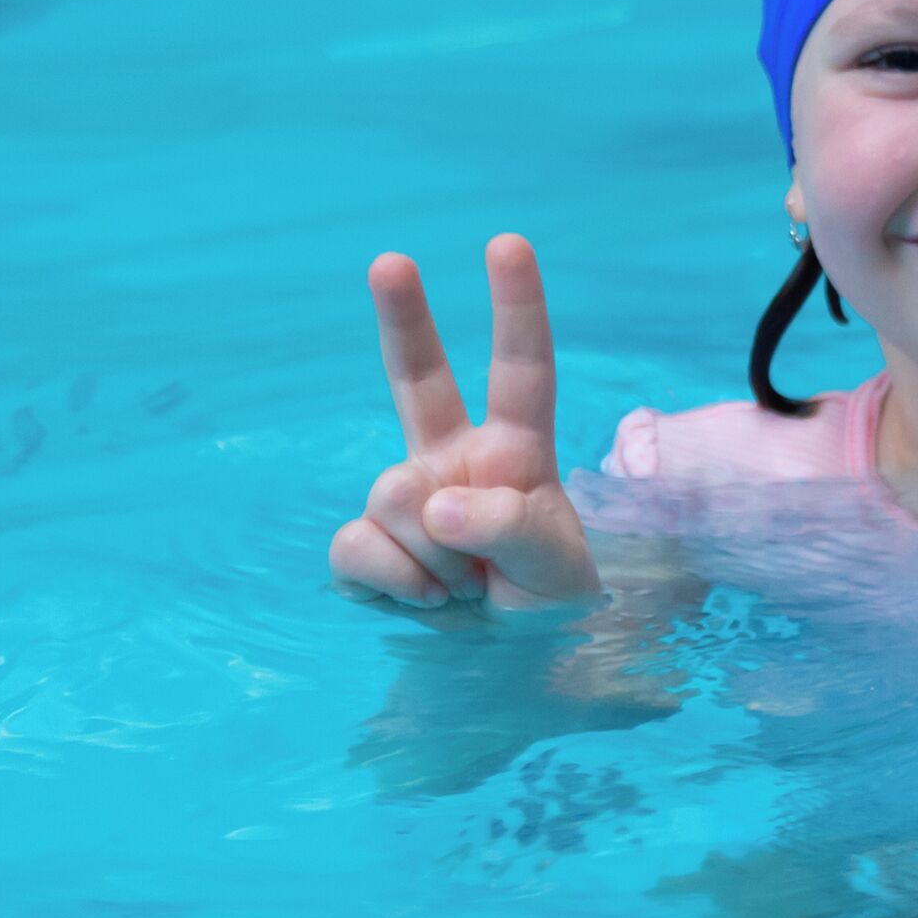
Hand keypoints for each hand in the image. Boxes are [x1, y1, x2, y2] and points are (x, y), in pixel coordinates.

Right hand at [328, 235, 602, 614]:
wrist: (504, 673)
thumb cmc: (546, 608)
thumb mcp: (558, 575)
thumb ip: (510, 530)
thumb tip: (435, 505)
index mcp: (515, 455)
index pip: (522, 374)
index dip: (517, 310)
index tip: (508, 244)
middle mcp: (452, 462)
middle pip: (418, 381)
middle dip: (404, 320)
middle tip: (390, 259)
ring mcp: (401, 500)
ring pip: (394, 499)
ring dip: (436, 561)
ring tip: (467, 591)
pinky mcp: (362, 547)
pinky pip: (359, 550)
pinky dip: (396, 586)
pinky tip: (422, 603)